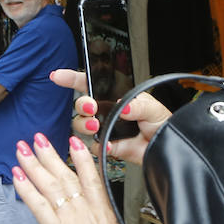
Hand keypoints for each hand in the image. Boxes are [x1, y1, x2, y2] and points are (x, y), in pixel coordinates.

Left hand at [11, 132, 133, 223]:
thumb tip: (99, 223)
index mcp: (102, 209)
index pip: (90, 176)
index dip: (81, 156)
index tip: (73, 141)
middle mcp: (85, 208)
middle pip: (65, 174)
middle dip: (49, 154)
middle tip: (38, 138)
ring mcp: (70, 217)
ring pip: (49, 184)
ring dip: (33, 164)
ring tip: (22, 149)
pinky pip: (38, 204)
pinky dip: (26, 188)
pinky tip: (17, 176)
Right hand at [49, 69, 170, 165]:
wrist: (166, 147)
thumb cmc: (161, 124)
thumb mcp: (153, 108)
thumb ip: (137, 105)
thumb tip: (121, 107)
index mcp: (114, 96)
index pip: (88, 85)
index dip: (71, 79)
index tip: (57, 76)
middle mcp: (106, 112)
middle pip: (81, 106)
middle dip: (81, 105)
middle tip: (91, 107)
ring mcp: (104, 129)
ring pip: (81, 126)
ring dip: (84, 124)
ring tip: (95, 125)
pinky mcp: (107, 146)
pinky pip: (93, 146)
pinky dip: (98, 144)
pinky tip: (107, 143)